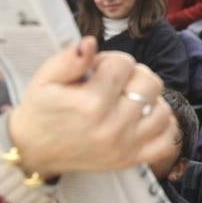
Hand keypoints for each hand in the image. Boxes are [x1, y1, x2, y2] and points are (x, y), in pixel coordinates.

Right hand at [8, 39, 176, 174]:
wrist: (34, 151)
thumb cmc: (41, 111)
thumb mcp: (45, 79)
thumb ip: (70, 59)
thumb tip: (91, 43)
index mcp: (91, 103)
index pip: (124, 63)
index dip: (110, 59)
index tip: (96, 69)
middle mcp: (113, 126)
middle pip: (150, 83)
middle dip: (134, 75)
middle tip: (115, 82)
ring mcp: (125, 146)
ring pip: (163, 110)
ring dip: (149, 99)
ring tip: (128, 99)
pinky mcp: (131, 160)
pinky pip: (167, 141)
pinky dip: (163, 126)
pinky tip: (145, 117)